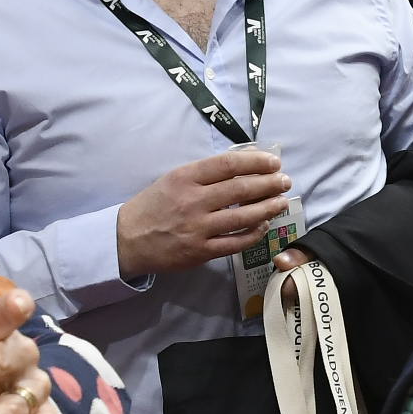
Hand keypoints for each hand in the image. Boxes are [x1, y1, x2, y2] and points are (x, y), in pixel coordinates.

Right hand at [115, 147, 294, 280]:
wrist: (127, 239)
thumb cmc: (153, 205)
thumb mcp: (173, 179)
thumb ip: (204, 174)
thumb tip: (241, 165)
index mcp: (185, 178)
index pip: (228, 165)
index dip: (256, 162)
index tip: (273, 162)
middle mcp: (193, 201)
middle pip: (241, 189)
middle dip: (269, 184)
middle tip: (284, 181)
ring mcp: (198, 228)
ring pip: (243, 216)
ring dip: (268, 208)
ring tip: (282, 202)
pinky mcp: (201, 251)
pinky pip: (236, 242)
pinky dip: (254, 233)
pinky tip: (263, 225)